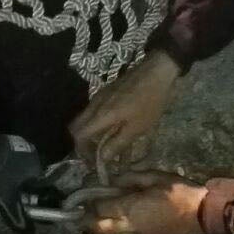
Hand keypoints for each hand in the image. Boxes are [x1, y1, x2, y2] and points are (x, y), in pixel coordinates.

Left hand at [0, 125, 43, 233]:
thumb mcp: (6, 199)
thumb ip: (17, 215)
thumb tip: (28, 232)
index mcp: (36, 166)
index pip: (37, 184)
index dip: (26, 193)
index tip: (16, 198)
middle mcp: (31, 152)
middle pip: (26, 173)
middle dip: (17, 183)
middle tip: (3, 191)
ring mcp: (17, 144)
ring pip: (16, 164)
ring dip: (9, 173)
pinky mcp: (5, 140)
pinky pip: (7, 156)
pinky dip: (2, 164)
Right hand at [70, 51, 181, 179]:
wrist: (157, 71)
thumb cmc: (150, 101)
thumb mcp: (137, 128)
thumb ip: (117, 144)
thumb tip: (102, 159)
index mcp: (101, 116)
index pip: (79, 136)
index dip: (82, 152)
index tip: (94, 161)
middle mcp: (94, 105)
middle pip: (76, 127)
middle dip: (83, 143)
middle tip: (96, 154)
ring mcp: (99, 97)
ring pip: (85, 119)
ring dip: (91, 134)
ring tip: (107, 145)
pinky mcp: (106, 92)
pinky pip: (94, 112)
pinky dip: (98, 124)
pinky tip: (114, 129)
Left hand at [83, 171, 206, 233]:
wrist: (203, 215)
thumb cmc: (180, 191)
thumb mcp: (155, 177)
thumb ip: (131, 178)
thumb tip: (114, 181)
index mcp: (131, 208)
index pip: (101, 208)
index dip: (91, 202)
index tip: (85, 195)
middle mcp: (131, 226)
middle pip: (101, 228)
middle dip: (88, 222)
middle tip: (82, 214)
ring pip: (117, 232)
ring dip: (110, 223)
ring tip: (109, 211)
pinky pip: (133, 232)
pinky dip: (129, 224)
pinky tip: (138, 214)